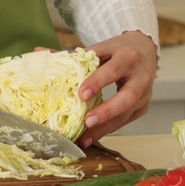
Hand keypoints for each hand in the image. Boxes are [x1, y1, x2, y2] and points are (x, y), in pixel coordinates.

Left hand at [75, 29, 157, 147]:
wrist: (145, 49)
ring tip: (86, 138)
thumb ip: (73, 54)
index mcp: (127, 56)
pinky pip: (126, 120)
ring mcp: (145, 93)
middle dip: (107, 111)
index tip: (81, 95)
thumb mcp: (99, 47)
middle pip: (128, 97)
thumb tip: (39, 53)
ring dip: (106, 127)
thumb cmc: (118, 49)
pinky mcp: (143, 107)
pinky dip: (109, 128)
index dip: (97, 82)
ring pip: (127, 113)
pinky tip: (93, 136)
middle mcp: (140, 76)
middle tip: (87, 122)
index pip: (113, 70)